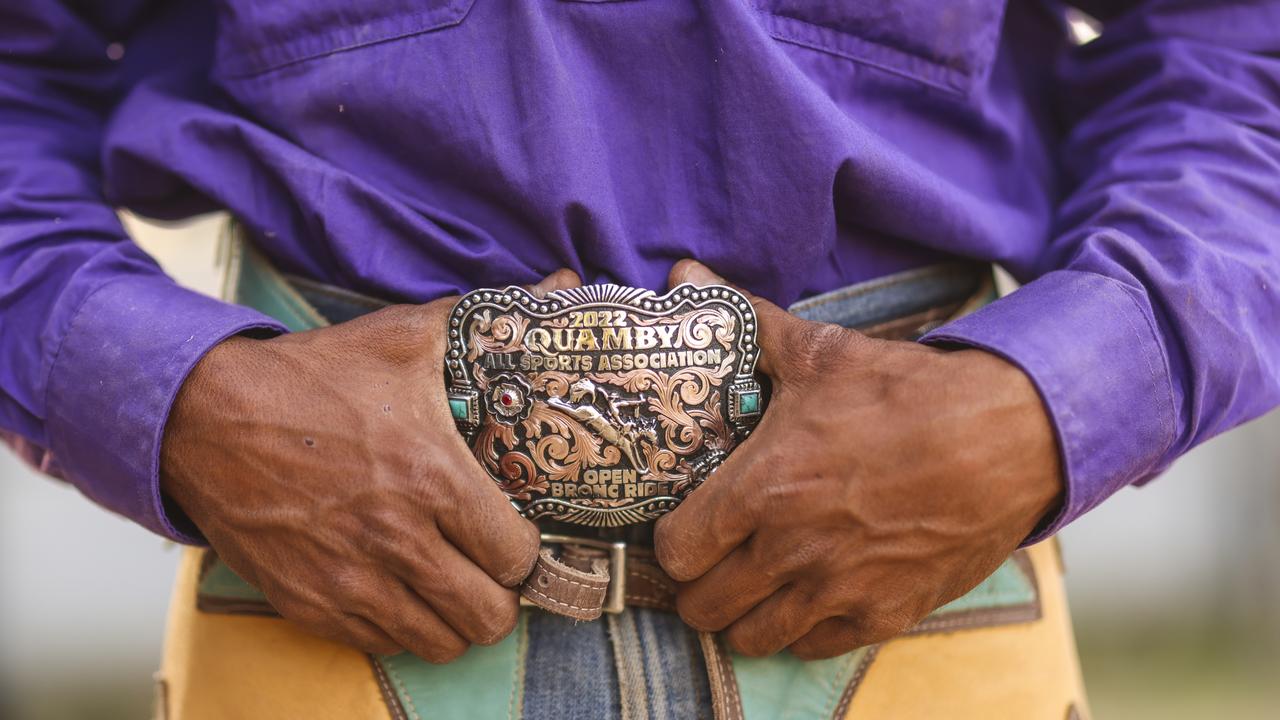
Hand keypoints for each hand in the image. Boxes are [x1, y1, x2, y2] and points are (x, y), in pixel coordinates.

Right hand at [161, 270, 579, 661]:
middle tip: (490, 569)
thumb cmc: (314, 377)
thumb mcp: (405, 338)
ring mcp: (349, 578)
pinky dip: (400, 627)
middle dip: (501, 595)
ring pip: (439, 641)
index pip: (516, 555)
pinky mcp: (309, 603)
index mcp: (432, 477)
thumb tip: (562, 285)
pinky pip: (381, 644)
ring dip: (454, 618)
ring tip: (450, 585)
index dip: (525, 549)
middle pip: (488, 614)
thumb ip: (490, 323)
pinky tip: (399, 590)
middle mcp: (396, 538)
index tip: (515, 535)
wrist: (206, 415)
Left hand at [653, 260, 1062, 658]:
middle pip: (702, 607)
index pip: (675, 552)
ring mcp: (838, 590)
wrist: (1008, 436)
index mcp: (763, 488)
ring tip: (755, 583)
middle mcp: (791, 550)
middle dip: (699, 585)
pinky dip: (802, 629)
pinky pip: (813, 647)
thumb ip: (744, 320)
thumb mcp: (820, 351)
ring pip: (752, 637)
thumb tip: (686, 274)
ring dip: (744, 614)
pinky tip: (810, 594)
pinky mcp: (884, 614)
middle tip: (714, 561)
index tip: (686, 526)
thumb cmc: (908, 393)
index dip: (672, 542)